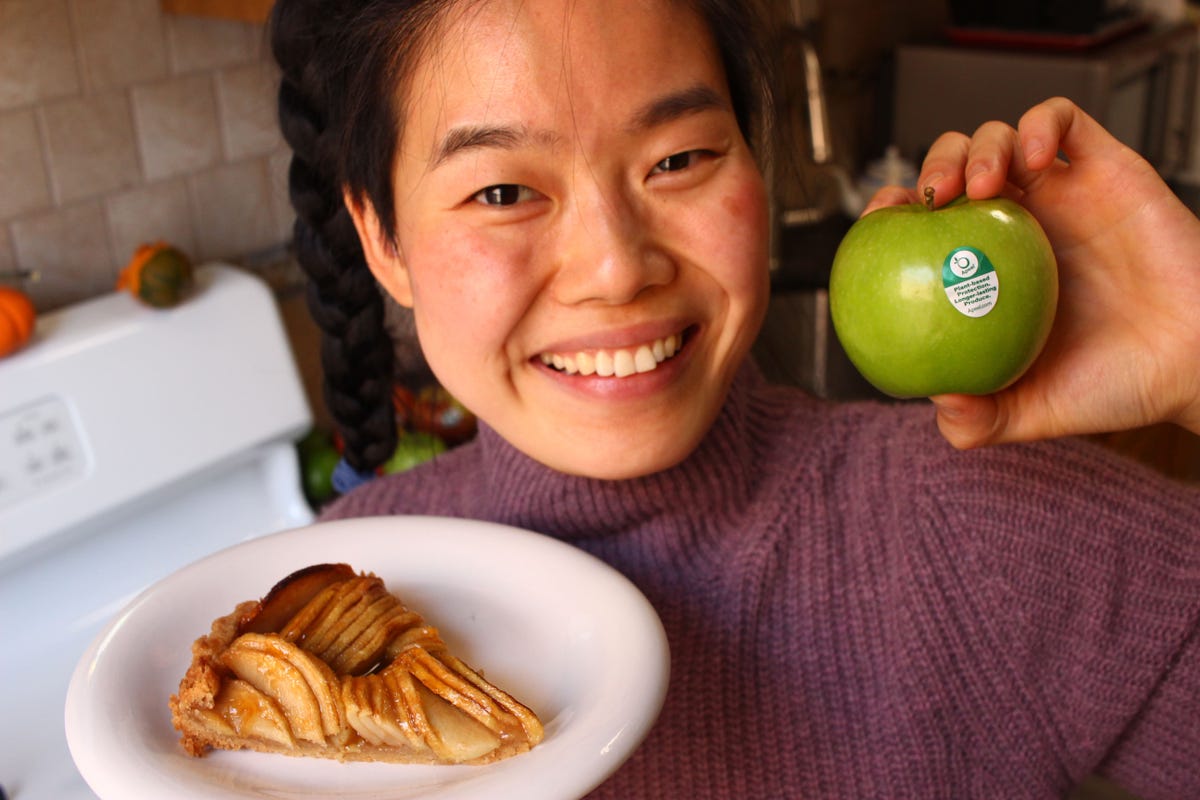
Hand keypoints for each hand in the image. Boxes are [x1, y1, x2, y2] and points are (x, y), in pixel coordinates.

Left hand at [864, 97, 1199, 447]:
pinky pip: (1065, 121)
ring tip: (980, 184)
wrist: (1196, 365)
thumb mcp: (1033, 412)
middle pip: (955, 168)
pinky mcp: (1108, 168)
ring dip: (978, 146)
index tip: (879, 224)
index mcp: (986, 270)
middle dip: (930, 167)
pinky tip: (1033, 156)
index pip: (922, 225)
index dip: (892, 213)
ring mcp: (1061, 193)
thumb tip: (935, 402)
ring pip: (1001, 137)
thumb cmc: (1117, 386)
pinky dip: (1039, 123)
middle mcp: (1018, 227)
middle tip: (928, 199)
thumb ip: (979, 419)